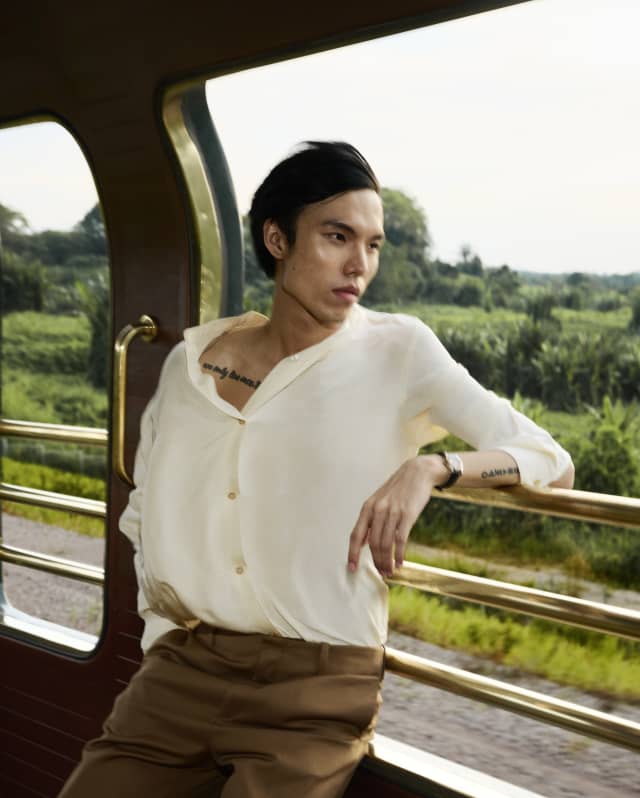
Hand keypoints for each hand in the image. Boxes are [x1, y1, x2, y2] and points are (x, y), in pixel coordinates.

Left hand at [347, 455, 444, 576]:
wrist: (418, 472)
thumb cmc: (398, 489)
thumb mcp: (379, 501)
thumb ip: (371, 520)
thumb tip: (364, 543)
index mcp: (368, 508)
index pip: (356, 535)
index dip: (353, 553)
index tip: (351, 568)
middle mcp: (378, 510)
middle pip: (373, 544)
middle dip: (376, 562)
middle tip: (381, 574)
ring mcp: (392, 512)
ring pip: (386, 544)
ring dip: (387, 561)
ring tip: (390, 571)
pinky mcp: (408, 514)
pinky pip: (400, 540)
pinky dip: (399, 554)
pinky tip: (400, 563)